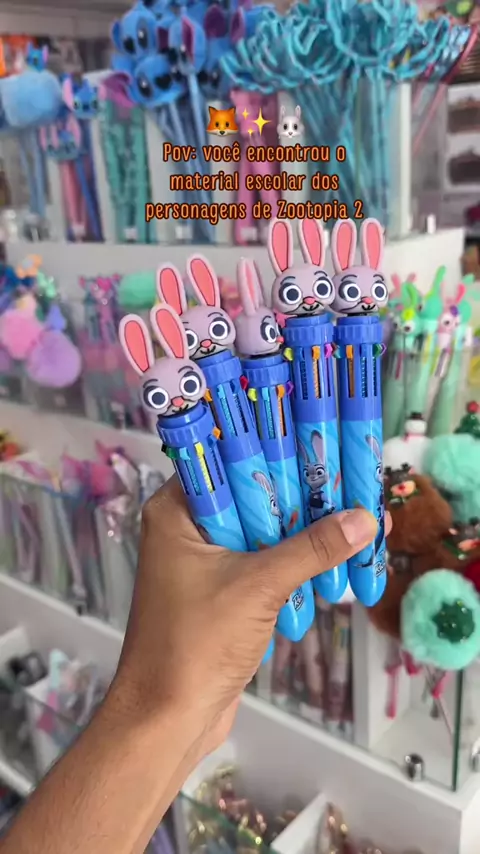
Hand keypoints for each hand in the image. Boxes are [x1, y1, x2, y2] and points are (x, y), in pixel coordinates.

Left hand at [111, 477, 390, 765]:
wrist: (168, 718)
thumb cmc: (196, 642)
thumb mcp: (259, 586)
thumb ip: (312, 548)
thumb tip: (366, 517)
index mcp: (178, 508)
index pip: (230, 457)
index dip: (278, 449)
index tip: (324, 445)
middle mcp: (188, 525)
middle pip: (253, 493)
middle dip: (304, 495)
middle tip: (352, 484)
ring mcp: (206, 558)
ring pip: (264, 528)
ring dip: (306, 530)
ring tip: (357, 520)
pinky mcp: (223, 588)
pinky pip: (264, 560)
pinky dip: (296, 560)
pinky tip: (337, 559)